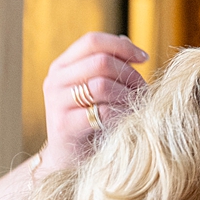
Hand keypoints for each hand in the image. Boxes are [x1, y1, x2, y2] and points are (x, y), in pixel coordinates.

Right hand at [41, 33, 146, 167]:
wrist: (72, 159)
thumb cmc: (93, 119)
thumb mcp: (100, 88)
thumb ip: (111, 64)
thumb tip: (129, 44)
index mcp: (62, 66)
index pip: (91, 41)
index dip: (122, 46)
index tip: (144, 59)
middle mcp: (55, 81)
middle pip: (100, 62)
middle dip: (130, 74)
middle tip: (142, 89)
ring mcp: (56, 103)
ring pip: (102, 85)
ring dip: (127, 95)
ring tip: (135, 105)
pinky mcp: (64, 126)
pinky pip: (102, 111)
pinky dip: (121, 113)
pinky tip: (126, 119)